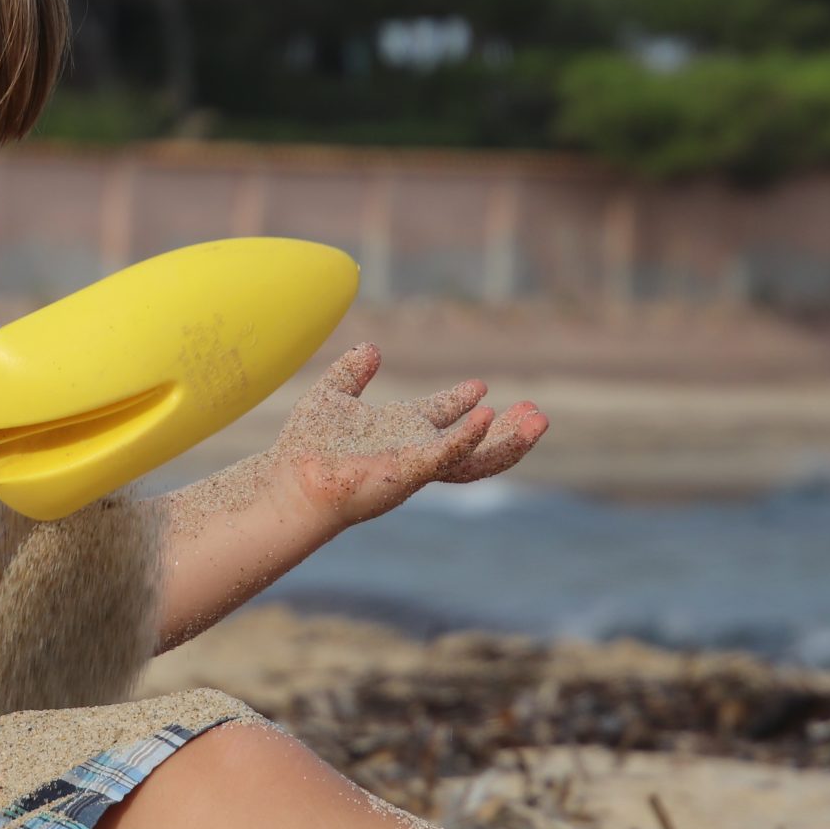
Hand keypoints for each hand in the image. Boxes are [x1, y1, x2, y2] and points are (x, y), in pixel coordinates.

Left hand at [272, 343, 547, 530]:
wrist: (291, 480)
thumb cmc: (307, 446)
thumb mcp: (332, 395)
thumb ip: (352, 372)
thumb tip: (372, 348)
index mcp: (401, 431)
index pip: (442, 415)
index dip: (462, 401)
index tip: (481, 386)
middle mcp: (416, 449)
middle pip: (475, 443)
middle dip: (508, 431)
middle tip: (536, 412)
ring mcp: (417, 463)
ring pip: (476, 458)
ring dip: (509, 441)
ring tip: (538, 421)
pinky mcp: (410, 472)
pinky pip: (447, 455)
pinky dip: (469, 436)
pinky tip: (486, 416)